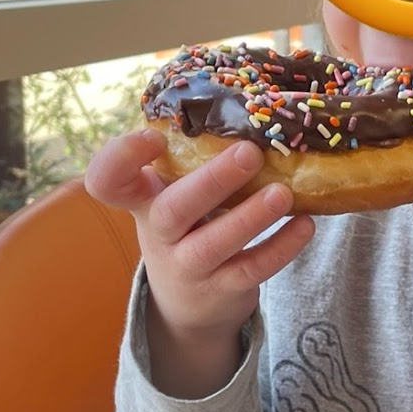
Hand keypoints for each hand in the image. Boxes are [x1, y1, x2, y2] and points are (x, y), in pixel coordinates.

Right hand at [85, 129, 313, 397]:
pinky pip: (250, 270)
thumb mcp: (175, 194)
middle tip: (249, 153)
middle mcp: (159, 233)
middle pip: (171, 210)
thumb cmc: (187, 227)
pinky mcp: (220, 290)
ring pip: (212, 244)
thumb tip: (253, 108)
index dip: (121, 158)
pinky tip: (304, 225)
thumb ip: (194, 159)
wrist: (187, 304)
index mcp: (142, 199)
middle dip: (210, 182)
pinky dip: (280, 248)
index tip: (152, 137)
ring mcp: (187, 266)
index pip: (108, 179)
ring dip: (250, 217)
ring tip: (283, 193)